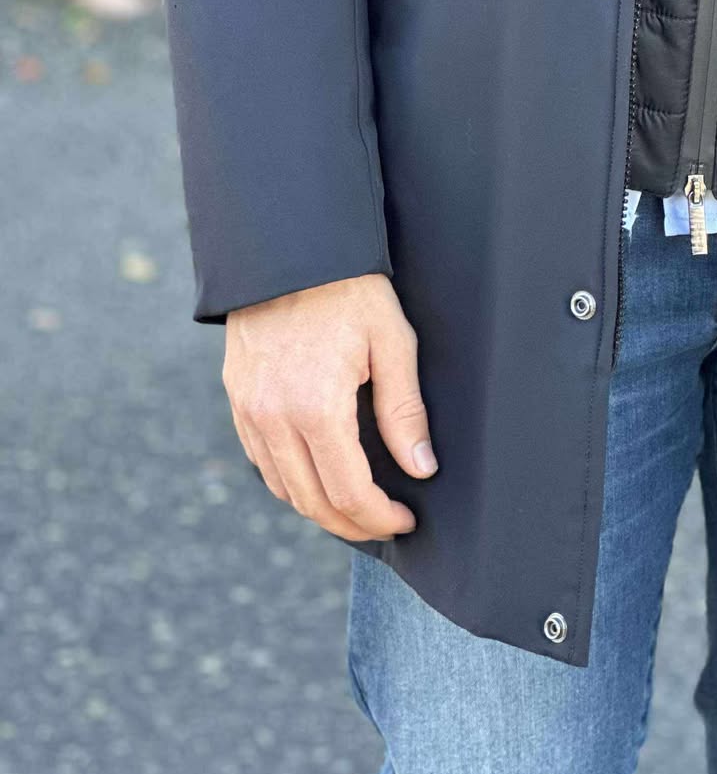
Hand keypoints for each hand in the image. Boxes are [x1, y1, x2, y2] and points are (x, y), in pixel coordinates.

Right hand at [223, 273, 433, 540]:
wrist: (290, 249)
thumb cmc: (350, 291)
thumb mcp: (392, 342)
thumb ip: (404, 411)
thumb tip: (421, 468)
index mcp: (316, 407)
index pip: (349, 491)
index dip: (379, 517)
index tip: (404, 520)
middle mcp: (274, 418)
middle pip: (312, 501)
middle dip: (351, 523)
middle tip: (384, 524)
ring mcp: (249, 411)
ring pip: (282, 488)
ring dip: (319, 507)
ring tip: (356, 506)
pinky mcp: (237, 399)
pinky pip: (261, 460)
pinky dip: (290, 481)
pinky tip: (318, 475)